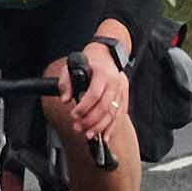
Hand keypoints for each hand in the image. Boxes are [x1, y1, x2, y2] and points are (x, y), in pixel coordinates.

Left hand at [58, 33, 131, 152]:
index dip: (84, 107)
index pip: (94, 94)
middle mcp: (115, 82)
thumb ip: (66, 83)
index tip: (74, 114)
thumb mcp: (72, 66)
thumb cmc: (89, 61)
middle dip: (90, 121)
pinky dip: (112, 127)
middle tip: (78, 128)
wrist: (107, 54)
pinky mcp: (124, 97)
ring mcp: (121, 90)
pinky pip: (120, 115)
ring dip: (100, 127)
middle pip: (104, 107)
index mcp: (102, 73)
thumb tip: (66, 99)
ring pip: (113, 113)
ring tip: (88, 134)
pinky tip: (105, 136)